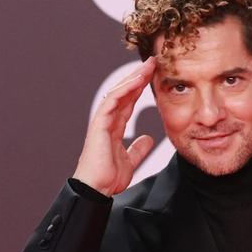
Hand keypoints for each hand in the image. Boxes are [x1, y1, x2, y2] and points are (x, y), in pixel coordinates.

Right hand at [72, 56, 156, 195]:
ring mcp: (102, 121)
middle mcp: (107, 121)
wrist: (96, 189)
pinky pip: (112, 101)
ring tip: (148, 66)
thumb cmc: (108, 178)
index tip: (155, 76)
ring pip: (119, 92)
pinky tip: (137, 80)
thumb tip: (148, 139)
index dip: (141, 88)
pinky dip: (125, 90)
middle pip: (125, 92)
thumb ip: (138, 149)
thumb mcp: (130, 161)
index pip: (129, 102)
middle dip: (139, 76)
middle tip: (153, 62)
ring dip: (133, 78)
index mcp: (114, 128)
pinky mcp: (99, 124)